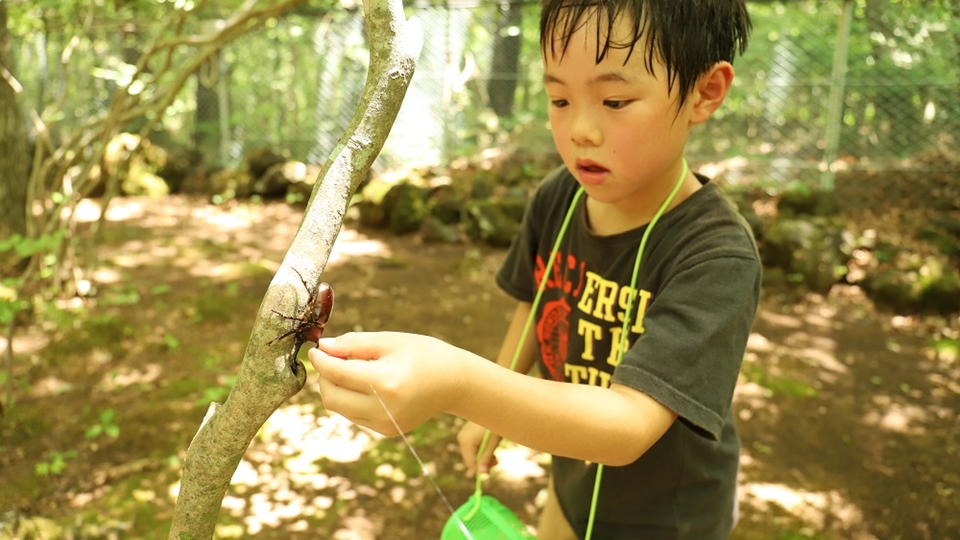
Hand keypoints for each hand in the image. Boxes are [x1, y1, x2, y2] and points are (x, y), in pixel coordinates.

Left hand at [309, 332, 470, 435]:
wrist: (456, 383)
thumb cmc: (425, 354)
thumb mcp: (391, 340)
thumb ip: (354, 344)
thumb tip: (323, 347)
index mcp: (386, 382)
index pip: (338, 374)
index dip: (321, 361)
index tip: (314, 349)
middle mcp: (384, 409)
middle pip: (332, 397)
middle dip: (324, 377)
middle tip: (332, 358)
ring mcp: (385, 424)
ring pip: (340, 408)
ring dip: (336, 388)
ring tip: (352, 368)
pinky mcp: (386, 431)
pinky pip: (354, 415)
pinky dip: (350, 398)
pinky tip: (367, 384)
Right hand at [457, 421, 499, 474]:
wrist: (492, 406)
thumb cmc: (494, 424)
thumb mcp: (492, 443)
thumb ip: (486, 458)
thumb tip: (482, 473)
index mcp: (466, 442)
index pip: (470, 463)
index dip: (480, 469)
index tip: (490, 471)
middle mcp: (461, 439)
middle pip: (470, 458)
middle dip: (482, 462)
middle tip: (496, 461)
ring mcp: (463, 434)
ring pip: (472, 452)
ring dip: (483, 456)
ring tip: (495, 454)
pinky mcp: (467, 432)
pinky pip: (472, 446)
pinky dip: (481, 448)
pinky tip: (489, 445)